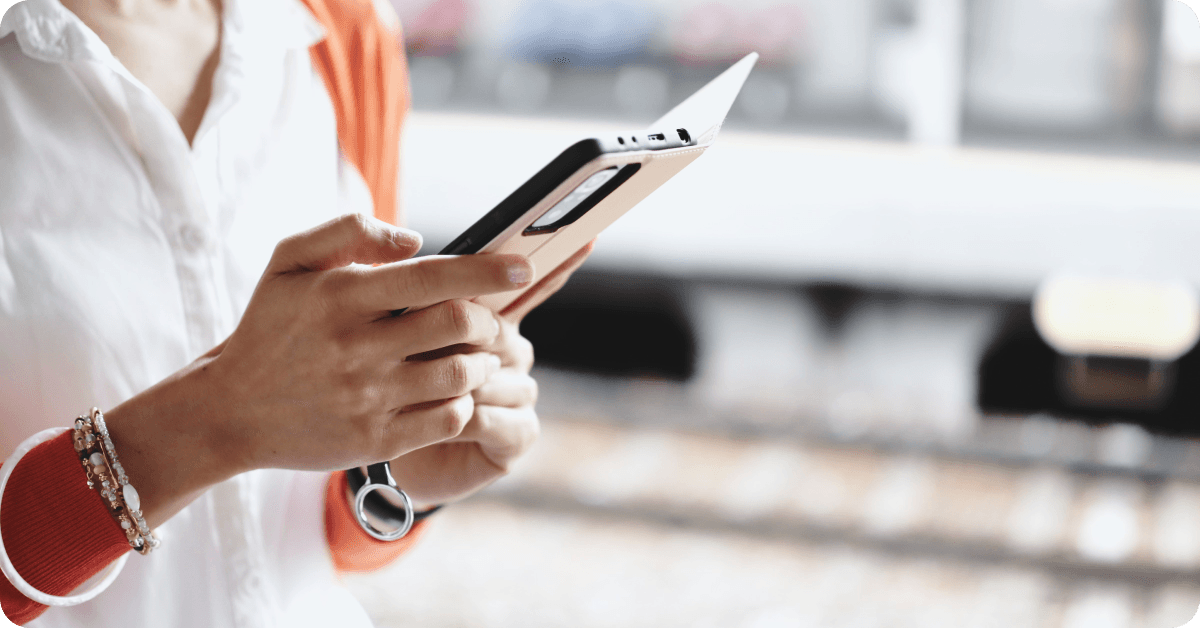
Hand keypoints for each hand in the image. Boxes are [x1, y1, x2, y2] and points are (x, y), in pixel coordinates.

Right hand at [104, 214, 534, 525]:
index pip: (434, 276)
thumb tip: (415, 239)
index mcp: (343, 295)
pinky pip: (449, 417)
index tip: (523, 267)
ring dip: (482, 360)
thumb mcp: (289, 262)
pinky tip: (453, 390)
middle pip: (458, 324)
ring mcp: (369, 397)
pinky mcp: (376, 439)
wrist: (229, 411)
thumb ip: (349, 231)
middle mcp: (358, 346)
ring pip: (461, 373)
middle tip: (492, 318)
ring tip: (474, 353)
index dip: (488, 270)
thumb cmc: (270, 327)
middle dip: (489, 318)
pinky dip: (465, 400)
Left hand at [386, 241, 595, 506]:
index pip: (529, 286)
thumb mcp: (395, 335)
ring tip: (418, 399)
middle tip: (413, 356)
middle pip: (496, 333)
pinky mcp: (520, 433)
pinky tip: (445, 428)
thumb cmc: (389, 386)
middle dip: (454, 345)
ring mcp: (521, 393)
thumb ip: (411, 295)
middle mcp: (513, 352)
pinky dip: (463, 422)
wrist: (388, 453)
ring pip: (490, 377)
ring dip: (451, 388)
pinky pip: (492, 418)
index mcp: (491, 320)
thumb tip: (412, 245)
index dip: (558, 264)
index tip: (587, 238)